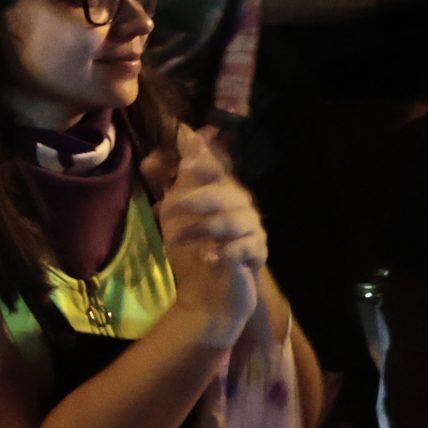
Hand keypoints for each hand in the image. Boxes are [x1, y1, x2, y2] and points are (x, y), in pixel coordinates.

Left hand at [158, 125, 265, 347]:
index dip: (205, 161)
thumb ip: (184, 178)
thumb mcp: (180, 213)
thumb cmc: (192, 251)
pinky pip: (245, 247)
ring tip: (175, 240)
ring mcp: (253, 231)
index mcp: (223, 194)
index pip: (217, 170)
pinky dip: (225, 252)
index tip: (185, 161)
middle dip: (195, 201)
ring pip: (232, 220)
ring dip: (201, 229)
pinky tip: (209, 257)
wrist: (205, 296)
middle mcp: (242, 208)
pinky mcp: (257, 255)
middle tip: (170, 211)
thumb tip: (186, 131)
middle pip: (225, 194)